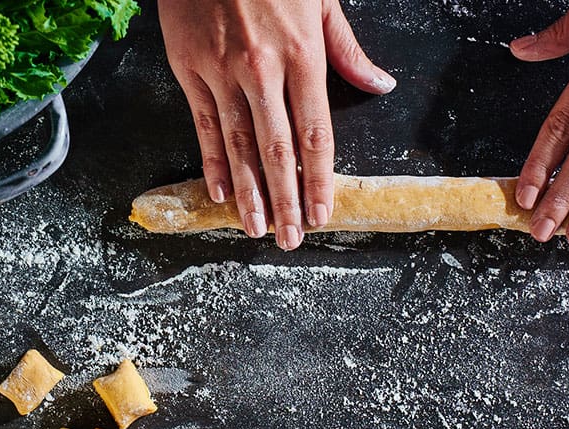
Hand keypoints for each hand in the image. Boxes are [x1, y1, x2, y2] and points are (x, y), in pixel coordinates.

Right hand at [159, 0, 395, 249]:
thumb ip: (347, 49)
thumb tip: (379, 85)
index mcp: (302, 54)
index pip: (315, 132)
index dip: (320, 178)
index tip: (325, 212)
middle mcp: (262, 68)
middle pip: (277, 149)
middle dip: (287, 199)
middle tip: (293, 239)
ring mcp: (221, 71)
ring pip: (239, 144)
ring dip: (248, 193)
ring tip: (257, 229)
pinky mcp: (189, 68)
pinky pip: (203, 124)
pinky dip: (211, 162)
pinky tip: (218, 192)